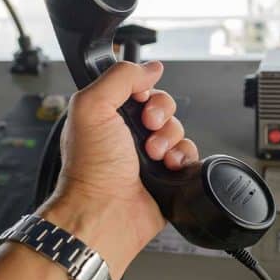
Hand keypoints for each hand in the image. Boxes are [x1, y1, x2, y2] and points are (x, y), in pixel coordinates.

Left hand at [36, 60, 198, 279]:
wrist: (104, 212)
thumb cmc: (90, 168)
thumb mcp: (92, 106)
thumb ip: (119, 77)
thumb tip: (149, 67)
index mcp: (108, 114)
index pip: (140, 88)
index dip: (145, 90)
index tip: (139, 101)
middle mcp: (129, 134)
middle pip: (163, 106)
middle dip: (161, 114)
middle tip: (147, 128)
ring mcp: (149, 156)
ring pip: (178, 129)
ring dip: (170, 139)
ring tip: (153, 155)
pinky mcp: (167, 176)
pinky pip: (189, 154)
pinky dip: (183, 157)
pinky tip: (168, 166)